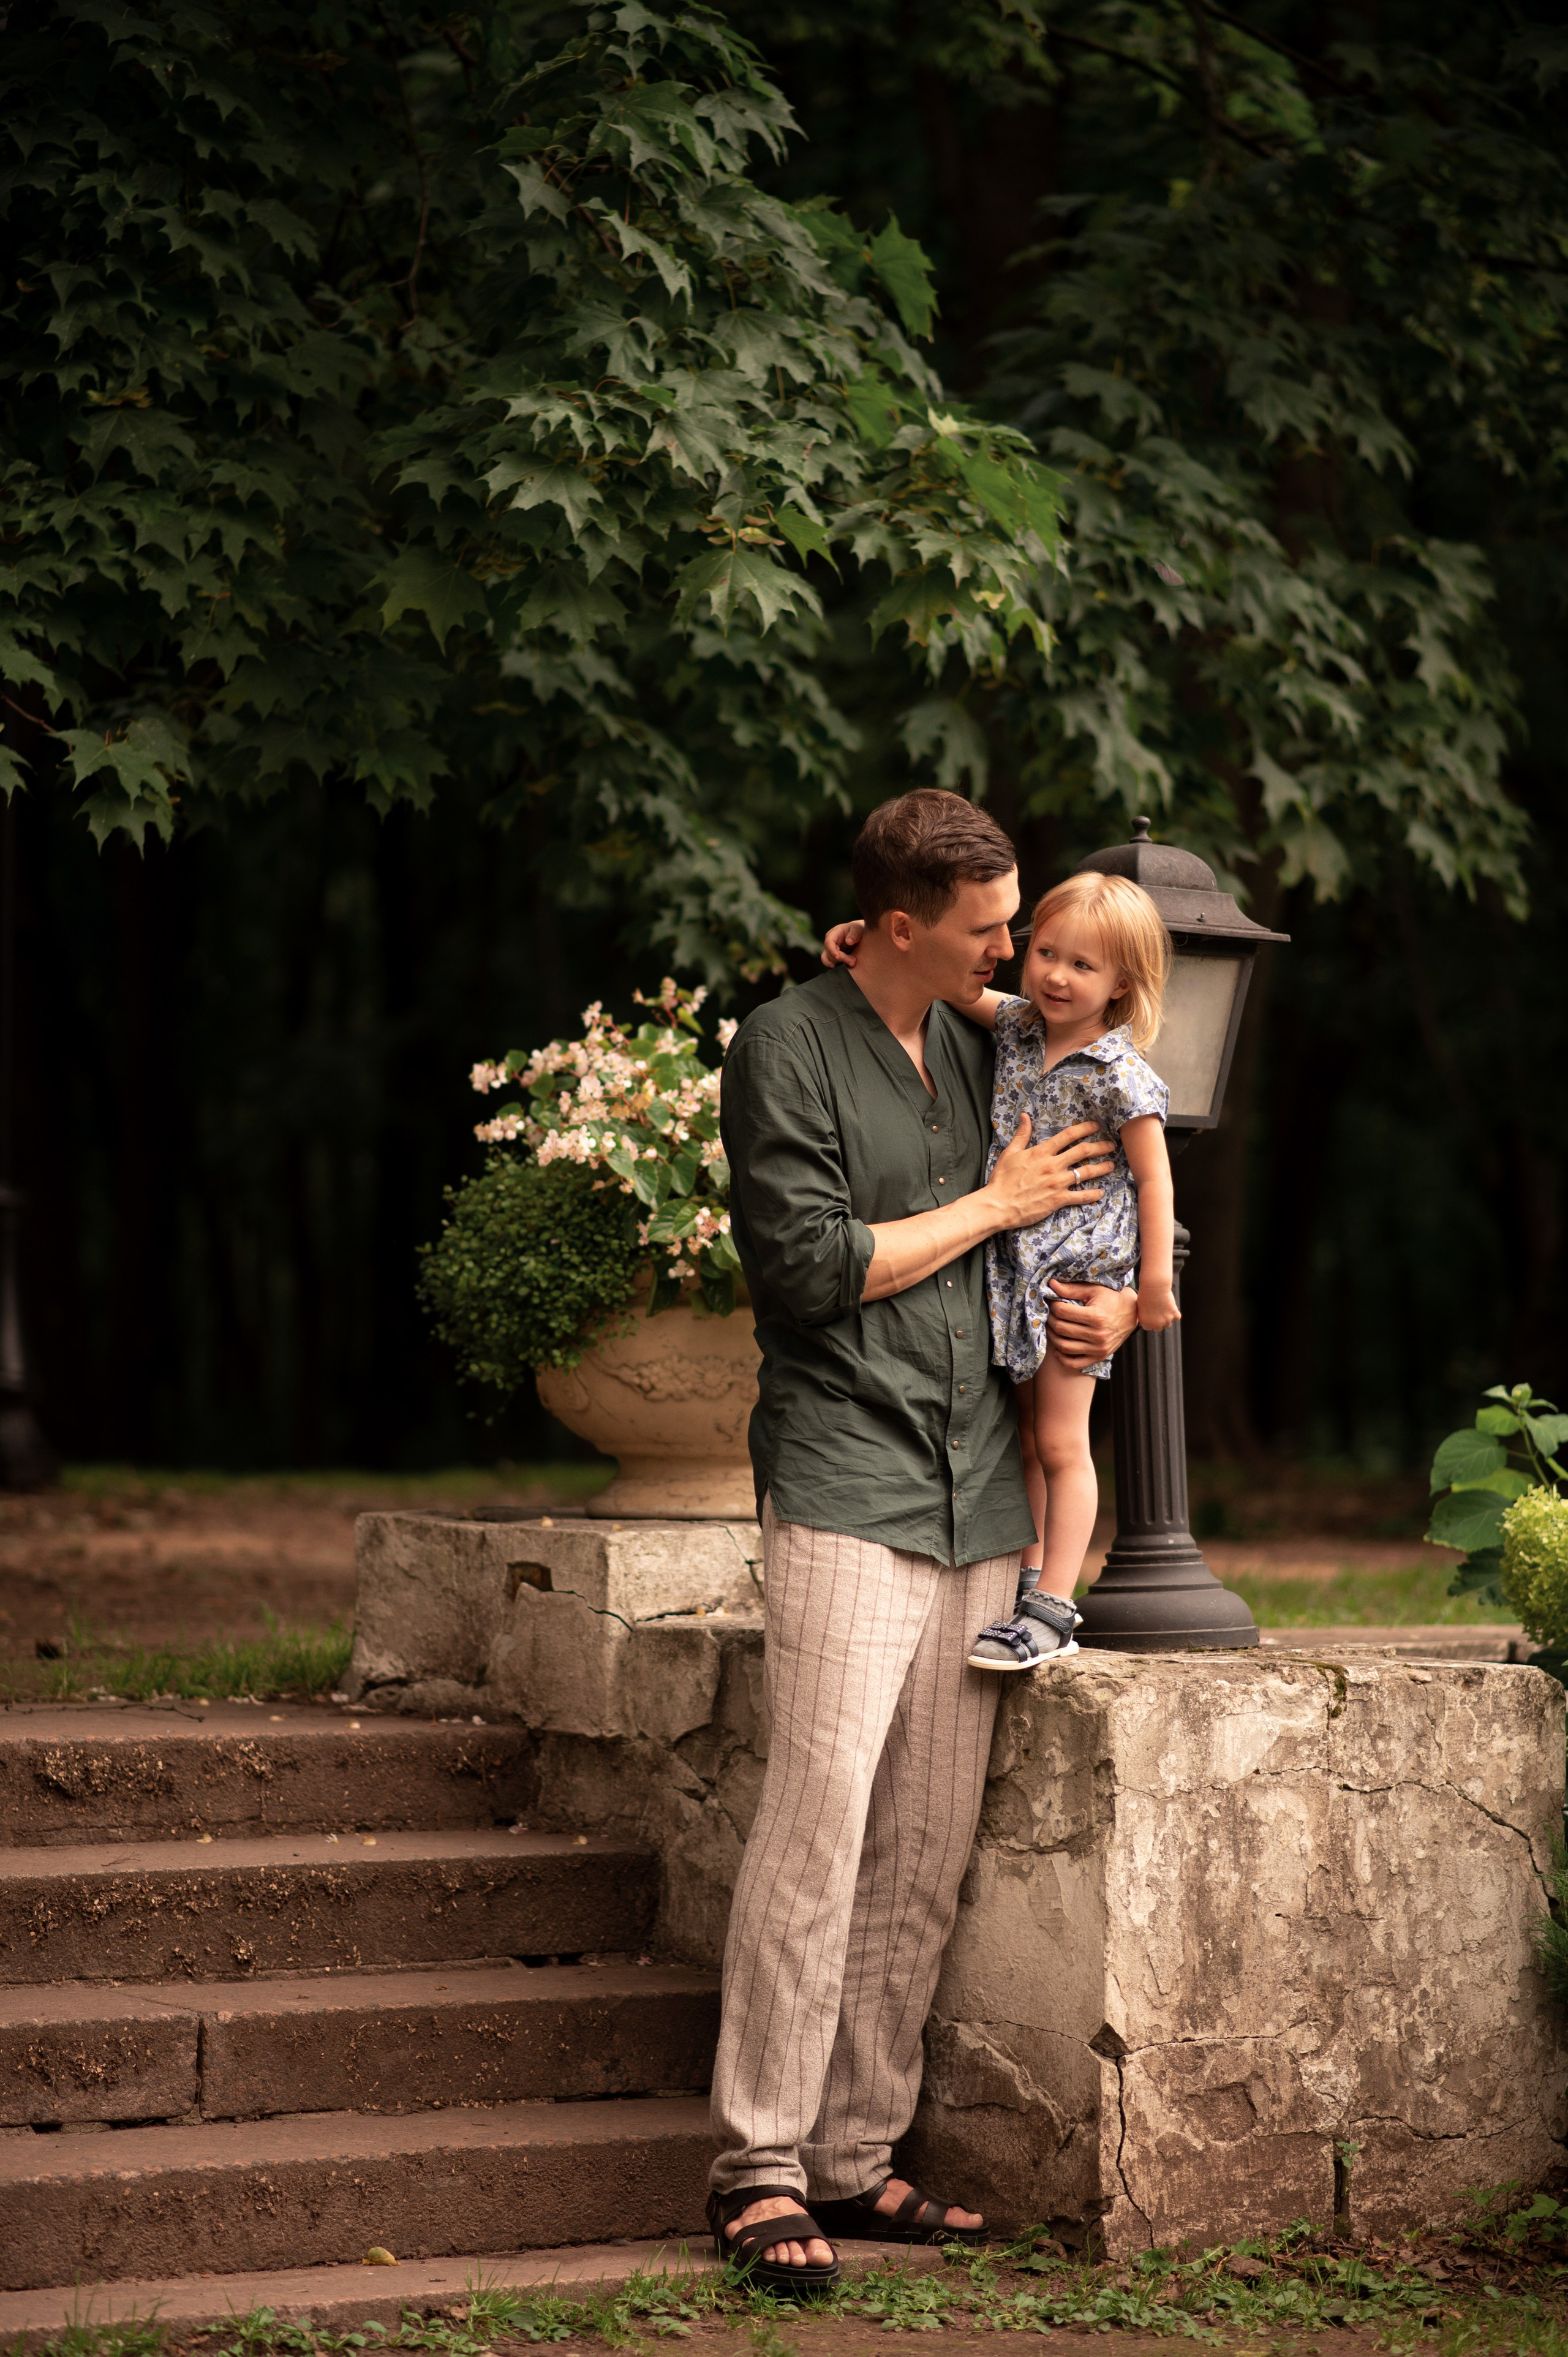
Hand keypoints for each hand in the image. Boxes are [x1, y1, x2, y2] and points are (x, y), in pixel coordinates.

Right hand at [821, 918, 864, 967]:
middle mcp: (830, 941)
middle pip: (829, 953)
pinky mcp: (833, 955)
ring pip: (827, 959)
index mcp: (834, 933)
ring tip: (851, 964)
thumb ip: (854, 934)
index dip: (832, 951)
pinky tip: (846, 966)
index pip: (829, 942)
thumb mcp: (858, 929)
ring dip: (837, 964)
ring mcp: (830, 949)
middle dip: (840, 959)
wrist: (859, 934)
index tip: (838, 958)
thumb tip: (848, 941)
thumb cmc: (857, 929)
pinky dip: (837, 966)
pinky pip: (831, 962)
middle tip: (853, 961)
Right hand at [984, 1113, 1114, 1233]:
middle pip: (1083, 1151)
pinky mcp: (1058, 1199)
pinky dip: (1093, 1194)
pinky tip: (1100, 1193)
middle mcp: (1053, 1165)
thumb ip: (1022, 1134)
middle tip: (1111, 1145)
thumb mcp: (1010, 1153)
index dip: (1085, 1128)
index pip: (1068, 1135)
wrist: (998, 1205)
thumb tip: (1025, 1116)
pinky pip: (1081, 1196)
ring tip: (1111, 1165)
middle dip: (1100, 1146)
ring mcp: (1057, 1183)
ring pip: (1087, 1172)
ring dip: (1102, 1167)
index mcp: (1041, 1152)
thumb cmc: (1002, 1180)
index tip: (1095, 1126)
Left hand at [1047, 1279, 1139, 1368]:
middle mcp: (1097, 1335)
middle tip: (1048, 1313)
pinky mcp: (1099, 1357)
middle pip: (1062, 1329)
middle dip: (1050, 1319)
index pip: (1063, 1312)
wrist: (1132, 1314)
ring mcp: (1098, 1348)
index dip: (1052, 1306)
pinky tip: (1058, 1348)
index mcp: (1096, 1316)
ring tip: (1051, 1327)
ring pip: (1064, 1346)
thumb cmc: (1112, 1299)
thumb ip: (1072, 1289)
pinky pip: (1075, 1363)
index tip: (1051, 1302)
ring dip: (1052, 1337)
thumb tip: (1051, 1284)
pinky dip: (1063, 1358)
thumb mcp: (1094, 1290)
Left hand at [1137, 1280, 1180, 1332]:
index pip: (1149, 1328)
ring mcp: (1166, 1320)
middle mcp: (1156, 1324)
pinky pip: (1177, 1317)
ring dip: (1167, 1319)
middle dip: (1158, 1322)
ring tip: (1164, 1310)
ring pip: (1168, 1324)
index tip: (1151, 1316)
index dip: (1150, 1321)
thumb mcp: (1140, 1308)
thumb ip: (1144, 1316)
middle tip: (1158, 1313)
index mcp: (1146, 1324)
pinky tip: (1172, 1308)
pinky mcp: (1174, 1313)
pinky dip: (1175, 1314)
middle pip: (1159, 1328)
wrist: (1154, 1288)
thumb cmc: (1145, 1295)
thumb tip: (1147, 1318)